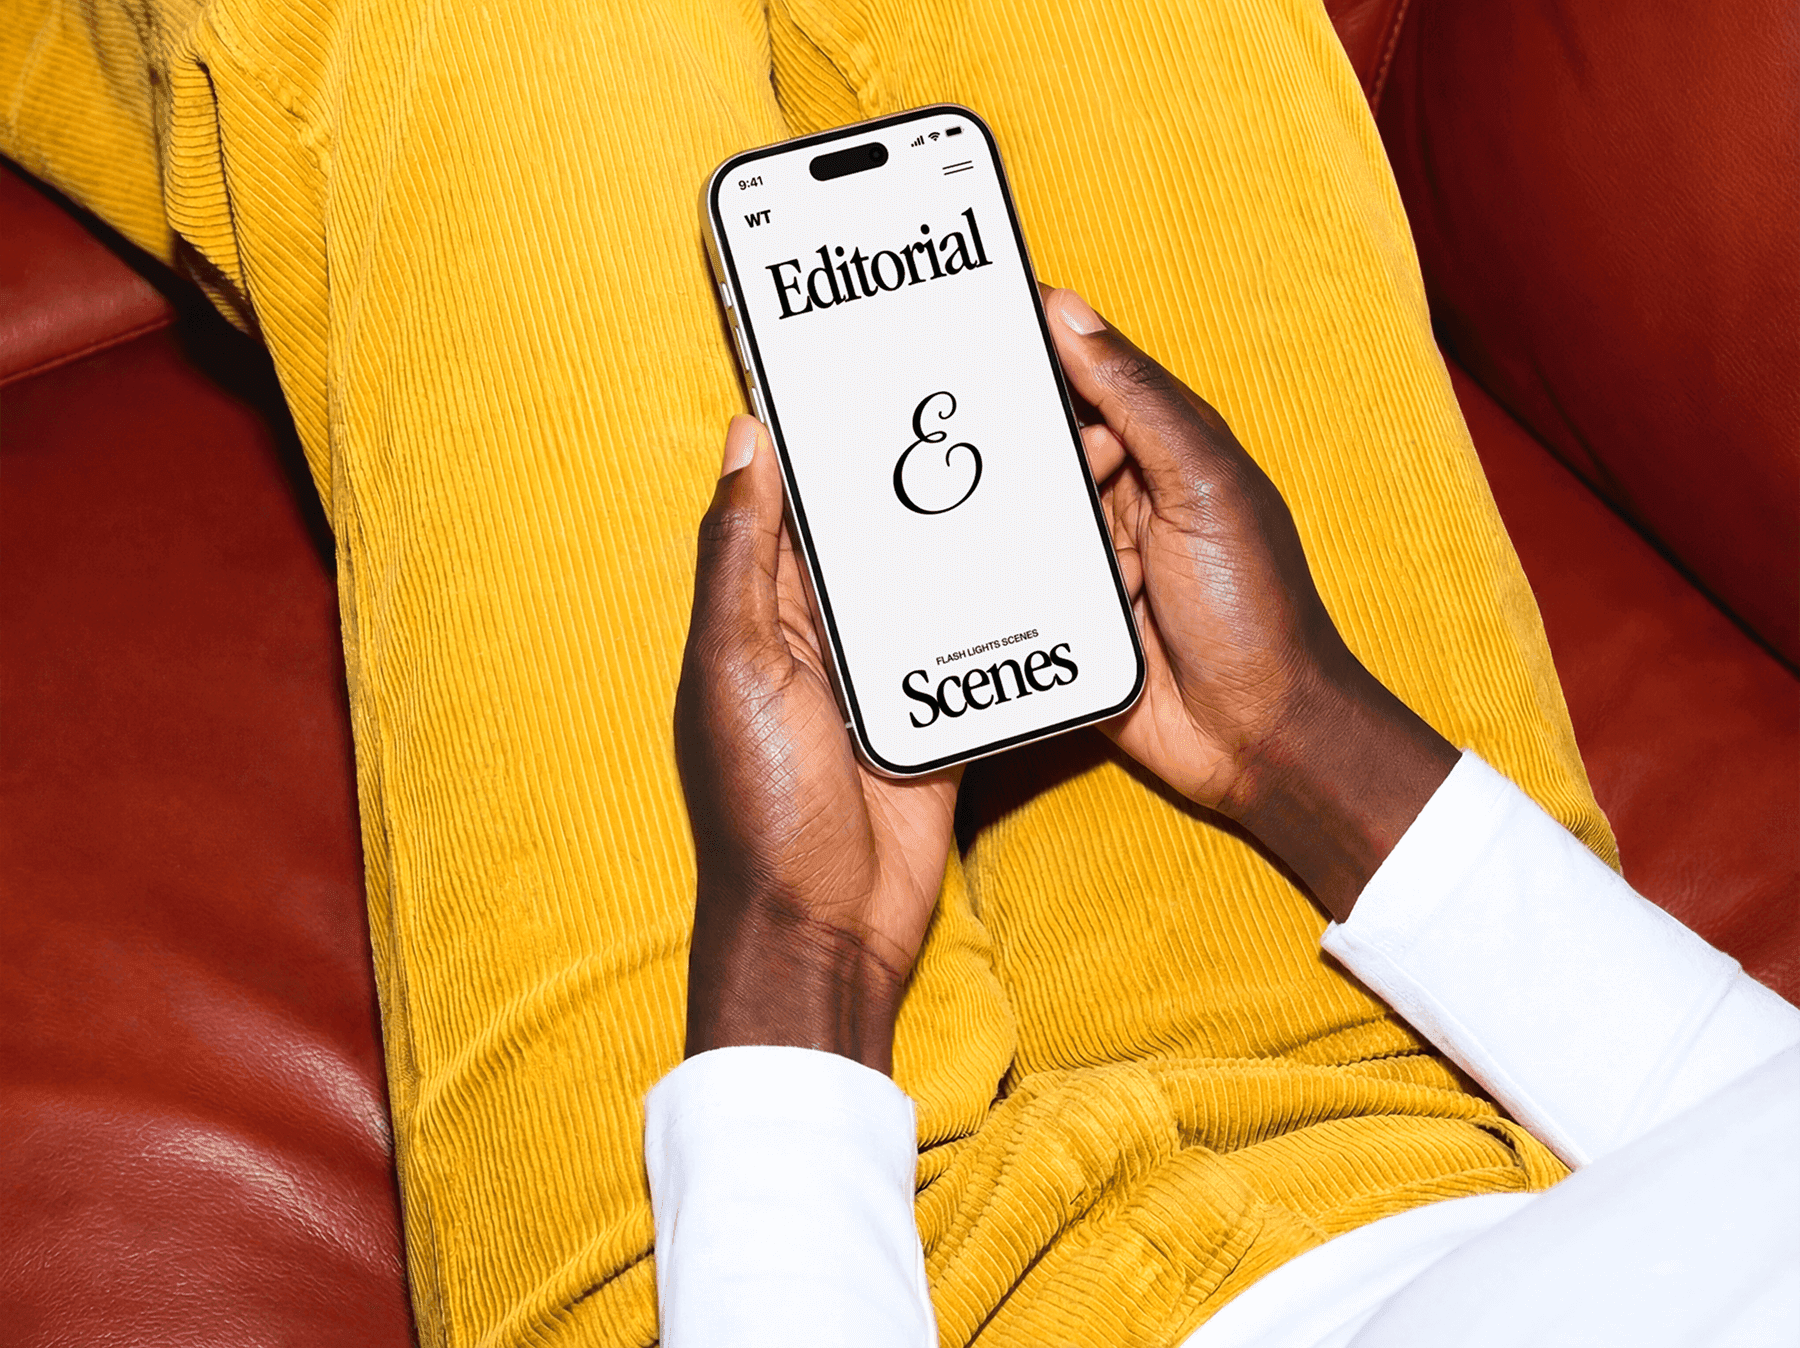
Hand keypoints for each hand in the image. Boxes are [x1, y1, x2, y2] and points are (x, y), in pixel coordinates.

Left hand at [674, 416, 958, 1072]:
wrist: (828, 923)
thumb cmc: (763, 800)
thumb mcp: (736, 664)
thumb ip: (742, 555)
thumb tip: (746, 439)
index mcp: (760, 609)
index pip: (791, 501)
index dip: (822, 438)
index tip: (865, 365)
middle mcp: (821, 631)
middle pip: (871, 533)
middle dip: (912, 473)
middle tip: (975, 391)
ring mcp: (882, 672)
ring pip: (926, 579)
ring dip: (963, 530)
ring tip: (1023, 452)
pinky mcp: (936, 709)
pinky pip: (968, 641)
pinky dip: (997, 603)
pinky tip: (1042, 550)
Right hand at [1044, 289, 1457, 920]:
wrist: (1256, 736)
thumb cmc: (1257, 608)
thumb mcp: (1204, 484)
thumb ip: (1137, 398)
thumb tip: (1068, 312)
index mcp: (1157, 446)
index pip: (1076, 374)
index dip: (1023, 349)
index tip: (963, 321)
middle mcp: (1114, 495)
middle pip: (1028, 447)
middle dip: (1008, 452)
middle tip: (993, 455)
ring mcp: (1082, 558)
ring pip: (1006, 516)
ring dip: (1009, 528)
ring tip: (1043, 547)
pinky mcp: (1054, 617)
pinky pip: (999, 584)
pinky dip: (993, 583)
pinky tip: (993, 580)